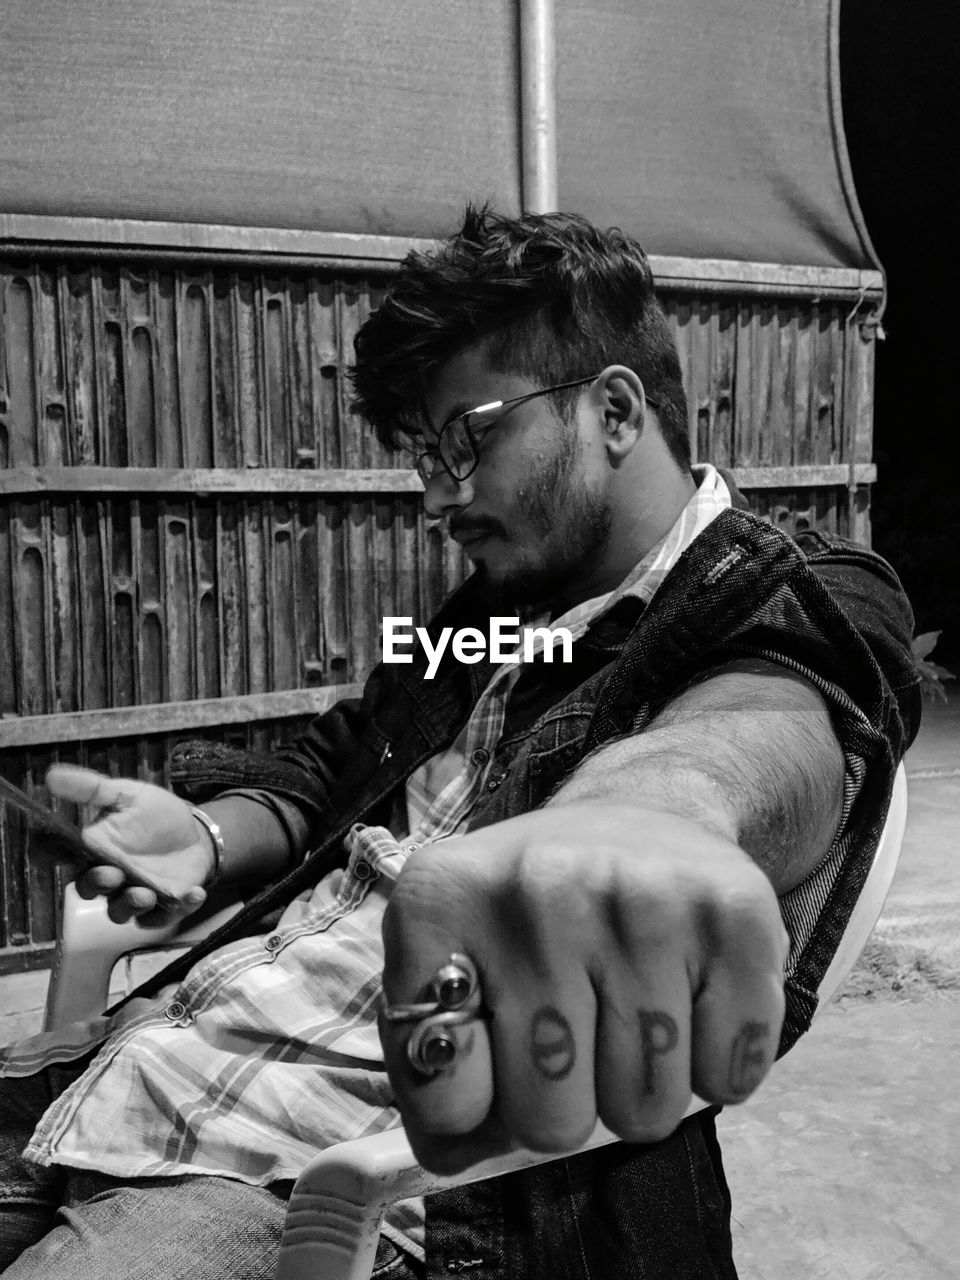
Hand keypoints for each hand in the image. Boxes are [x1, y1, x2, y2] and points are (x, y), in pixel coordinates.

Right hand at [45, 764, 214, 922]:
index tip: (46, 856)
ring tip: (147, 894)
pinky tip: (194, 894)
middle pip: (91, 889)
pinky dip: (180, 908)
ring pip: (122, 911)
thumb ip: (92, 789)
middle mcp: (111, 877)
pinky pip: (166, 916)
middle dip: (98, 884)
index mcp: (96, 851)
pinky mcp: (164, 905)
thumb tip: (52, 774)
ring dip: (132, 905)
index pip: (66, 857)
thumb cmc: (155, 815)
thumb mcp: (127, 795)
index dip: (52, 858)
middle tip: (112, 874)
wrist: (195, 832)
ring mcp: (136, 894)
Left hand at [379, 803, 788, 1173]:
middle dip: (566, 1105)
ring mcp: (642, 895)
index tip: (491, 1053)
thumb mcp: (452, 962)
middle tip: (576, 1034)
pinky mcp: (736, 913)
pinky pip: (730, 1080)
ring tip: (630, 1009)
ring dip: (641, 1087)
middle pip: (551, 1121)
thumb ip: (430, 1068)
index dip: (474, 1101)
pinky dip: (717, 1066)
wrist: (639, 815)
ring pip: (645, 1112)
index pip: (447, 1097)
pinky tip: (690, 999)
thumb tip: (457, 1155)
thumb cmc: (532, 920)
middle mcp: (538, 885)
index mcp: (442, 898)